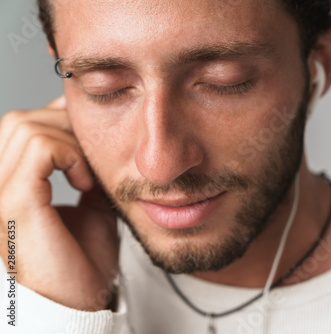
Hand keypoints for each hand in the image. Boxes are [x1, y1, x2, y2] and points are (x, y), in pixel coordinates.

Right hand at [0, 96, 119, 310]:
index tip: (91, 143)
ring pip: (26, 126)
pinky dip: (69, 156)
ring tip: (87, 176)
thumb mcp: (88, 205)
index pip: (20, 127)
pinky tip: (84, 183)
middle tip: (92, 160)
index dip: (59, 122)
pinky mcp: (13, 203)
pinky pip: (40, 149)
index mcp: (7, 184)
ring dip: (69, 142)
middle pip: (20, 121)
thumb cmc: (83, 260)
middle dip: (66, 128)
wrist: (81, 302)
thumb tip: (89, 141)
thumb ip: (83, 172)